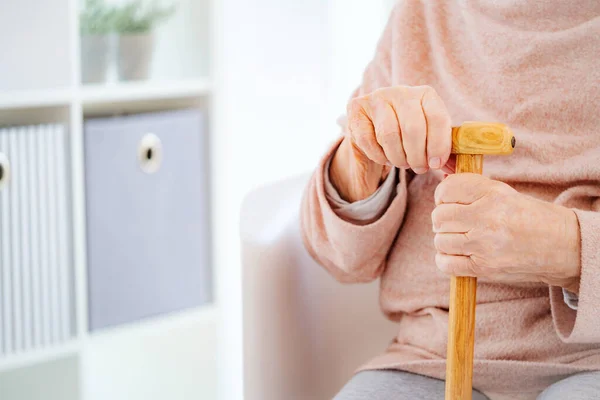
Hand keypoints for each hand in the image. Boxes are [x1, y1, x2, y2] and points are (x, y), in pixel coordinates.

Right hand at [330, 85, 454, 202]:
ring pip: (390, 135)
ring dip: (398, 158)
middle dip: (417, 156)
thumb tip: (451, 165)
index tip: (436, 164)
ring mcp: (376, 98)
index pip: (437, 118)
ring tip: (402, 163)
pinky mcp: (356, 110)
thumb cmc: (407, 133)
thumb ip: (441, 146)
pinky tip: (385, 157)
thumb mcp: (428, 134)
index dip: (438, 145)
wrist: (374, 127)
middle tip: (419, 168)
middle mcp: (400, 91)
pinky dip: (379, 156)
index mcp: (425, 93)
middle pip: (413, 128)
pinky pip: (369, 140)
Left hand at [431, 174, 580, 291]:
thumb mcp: (503, 193)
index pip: (447, 190)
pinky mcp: (484, 268)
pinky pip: (446, 263)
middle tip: (456, 223)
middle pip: (439, 217)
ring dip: (446, 241)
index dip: (442, 196)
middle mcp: (487, 217)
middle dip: (443, 220)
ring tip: (462, 239)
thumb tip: (440, 190)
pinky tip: (458, 255)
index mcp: (492, 194)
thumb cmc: (528, 217)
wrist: (561, 246)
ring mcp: (484, 245)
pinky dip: (446, 260)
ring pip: (440, 240)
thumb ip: (472, 190)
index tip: (448, 202)